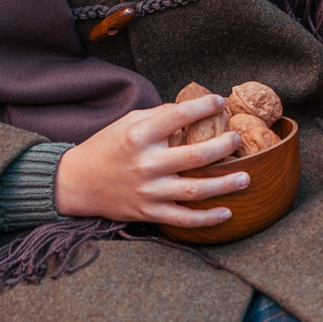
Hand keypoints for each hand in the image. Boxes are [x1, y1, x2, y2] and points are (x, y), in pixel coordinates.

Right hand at [53, 95, 247, 227]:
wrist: (76, 183)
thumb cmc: (104, 147)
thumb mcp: (126, 123)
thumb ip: (157, 116)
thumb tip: (188, 110)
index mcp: (140, 136)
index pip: (178, 116)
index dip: (204, 107)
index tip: (220, 103)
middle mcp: (146, 163)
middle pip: (196, 155)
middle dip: (224, 146)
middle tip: (238, 140)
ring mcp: (149, 191)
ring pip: (195, 189)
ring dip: (225, 184)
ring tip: (246, 177)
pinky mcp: (148, 212)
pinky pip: (183, 218)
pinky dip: (206, 219)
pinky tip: (227, 213)